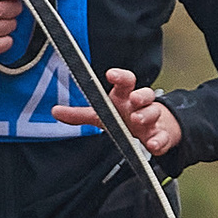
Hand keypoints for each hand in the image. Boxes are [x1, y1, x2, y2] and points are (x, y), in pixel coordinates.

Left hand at [54, 68, 182, 156]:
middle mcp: (140, 106)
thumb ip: (80, 115)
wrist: (156, 130)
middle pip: (144, 94)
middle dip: (139, 95)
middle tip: (132, 99)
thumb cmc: (125, 118)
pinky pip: (162, 137)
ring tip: (138, 119)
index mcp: (124, 98)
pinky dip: (159, 140)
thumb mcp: (102, 115)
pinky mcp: (161, 136)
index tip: (111, 74)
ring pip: (154, 112)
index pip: (125, 82)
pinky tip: (153, 144)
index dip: (119, 76)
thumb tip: (54, 111)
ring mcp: (153, 120)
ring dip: (147, 115)